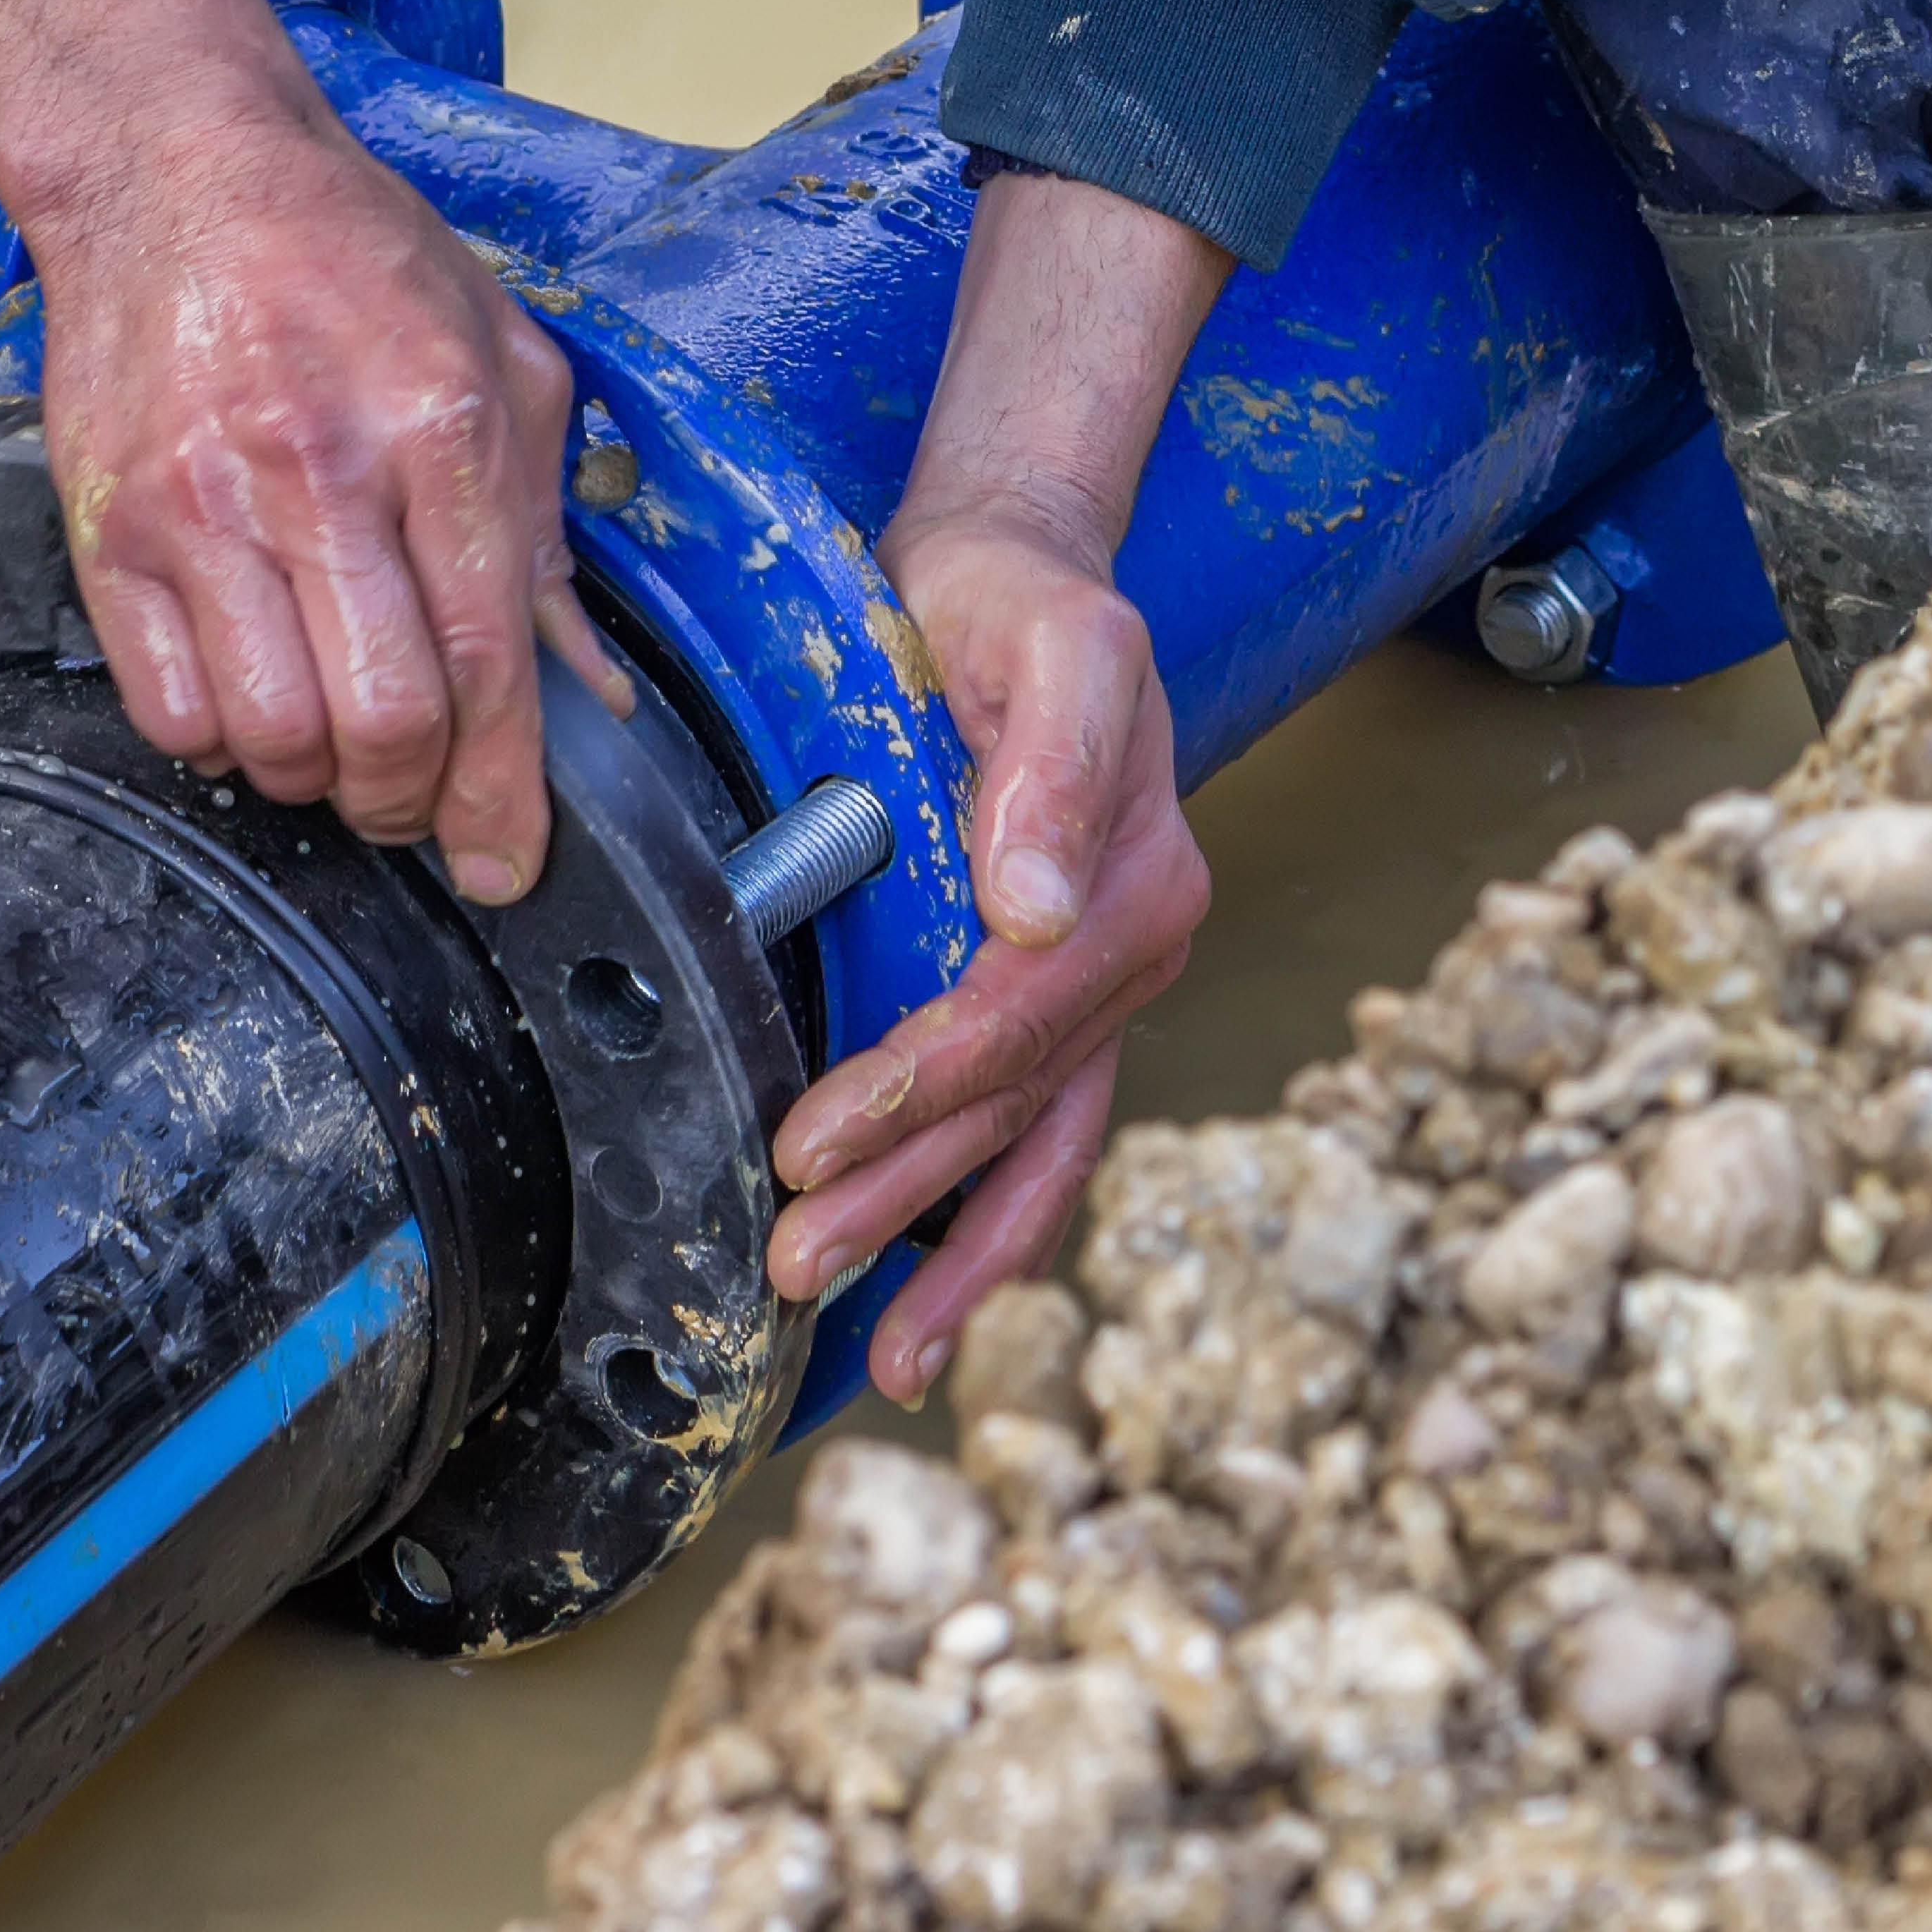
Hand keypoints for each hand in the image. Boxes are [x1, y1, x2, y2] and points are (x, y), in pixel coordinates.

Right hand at [0, 0, 619, 898]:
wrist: (174, 172)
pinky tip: (249, 702)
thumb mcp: (499, 357)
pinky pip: (168, 709)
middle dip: (414, 804)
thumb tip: (589, 690)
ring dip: (318, 781)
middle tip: (417, 804)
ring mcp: (200, 506)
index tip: (507, 862)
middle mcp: (318, 473)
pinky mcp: (107, 530)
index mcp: (437, 427)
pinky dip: (221, 744)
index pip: (486, 662)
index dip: (503, 791)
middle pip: (384, 722)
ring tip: (335, 747)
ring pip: (273, 736)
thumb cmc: (350, 258)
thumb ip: (544, 528)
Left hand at [761, 170, 1232, 1404]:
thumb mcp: (1054, 640)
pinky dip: (983, 1226)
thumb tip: (1039, 910)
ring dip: (952, 1255)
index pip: (1016, 1021)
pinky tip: (922, 1305)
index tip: (809, 1146)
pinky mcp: (1051, 1004)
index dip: (915, 1093)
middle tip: (794, 1264)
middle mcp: (1130, 955)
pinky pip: (1031, 1138)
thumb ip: (1056, 764)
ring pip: (1032, 1150)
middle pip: (1013, 1107)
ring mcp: (1097, 993)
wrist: (1013, 575)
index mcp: (1137, 887)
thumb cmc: (1018, 601)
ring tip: (881, 1356)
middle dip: (904, 1200)